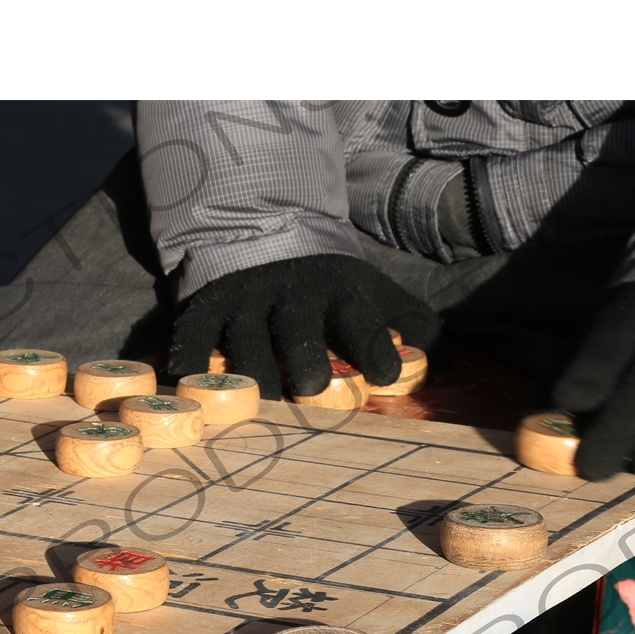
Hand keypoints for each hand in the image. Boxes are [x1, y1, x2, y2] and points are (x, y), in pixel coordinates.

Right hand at [169, 255, 440, 399]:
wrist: (262, 230)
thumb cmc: (328, 284)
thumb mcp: (373, 290)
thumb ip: (411, 323)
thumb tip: (446, 361)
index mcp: (339, 294)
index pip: (361, 323)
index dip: (373, 350)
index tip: (383, 377)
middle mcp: (291, 297)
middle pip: (298, 335)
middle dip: (306, 365)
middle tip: (310, 390)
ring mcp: (246, 302)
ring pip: (247, 346)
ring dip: (253, 376)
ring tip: (258, 403)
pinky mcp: (206, 307)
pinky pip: (193, 339)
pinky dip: (188, 363)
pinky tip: (188, 386)